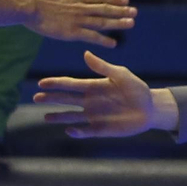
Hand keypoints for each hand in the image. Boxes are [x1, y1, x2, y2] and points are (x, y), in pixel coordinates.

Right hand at [24, 0, 135, 47]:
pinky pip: (91, 36)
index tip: (126, 0)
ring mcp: (77, 19)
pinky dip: (103, 40)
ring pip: (102, 21)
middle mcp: (80, 7)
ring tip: (131, 23)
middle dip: (121, 11)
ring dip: (118, 23)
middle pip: (104, 9)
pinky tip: (113, 44)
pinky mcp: (71, 31)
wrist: (27, 6)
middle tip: (135, 12)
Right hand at [35, 51, 175, 138]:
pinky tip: (70, 130)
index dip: (56, 84)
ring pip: (71, 116)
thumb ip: (103, 67)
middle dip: (52, 98)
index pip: (71, 84)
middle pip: (66, 100)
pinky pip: (86, 131)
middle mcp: (90, 101)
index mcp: (93, 86)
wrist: (150, 108)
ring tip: (45, 117)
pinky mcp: (101, 129)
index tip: (42, 83)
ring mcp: (94, 116)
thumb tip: (85, 54)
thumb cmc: (137, 89)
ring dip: (59, 117)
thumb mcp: (121, 75)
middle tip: (36, 97)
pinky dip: (77, 132)